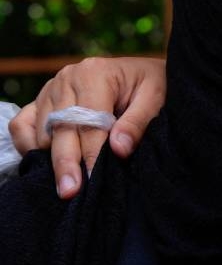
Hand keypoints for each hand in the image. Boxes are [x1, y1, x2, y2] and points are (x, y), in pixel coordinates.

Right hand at [8, 57, 166, 198]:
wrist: (140, 72)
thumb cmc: (150, 84)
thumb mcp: (155, 97)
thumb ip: (138, 122)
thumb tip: (119, 149)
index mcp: (94, 74)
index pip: (88, 121)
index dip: (92, 152)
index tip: (94, 178)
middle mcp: (66, 79)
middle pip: (60, 129)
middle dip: (66, 163)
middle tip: (70, 191)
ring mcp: (50, 89)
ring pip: (42, 132)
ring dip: (52, 158)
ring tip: (69, 183)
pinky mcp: (41, 101)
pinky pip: (22, 125)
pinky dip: (29, 145)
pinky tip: (47, 163)